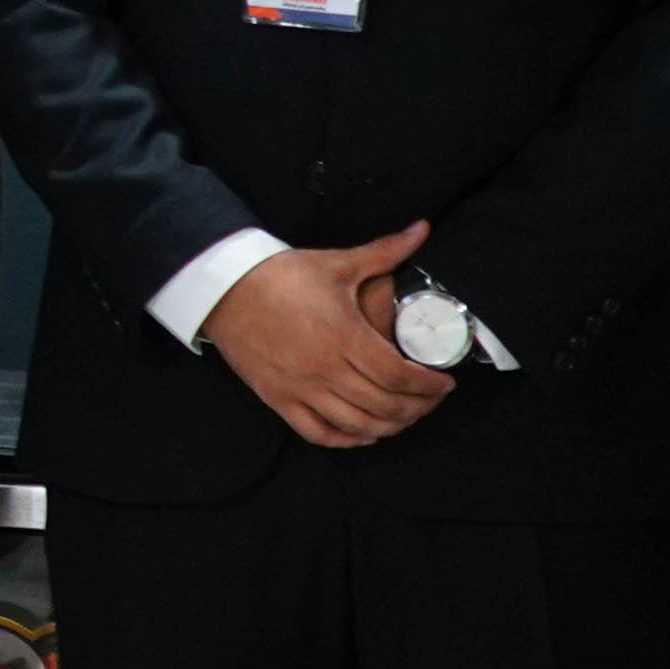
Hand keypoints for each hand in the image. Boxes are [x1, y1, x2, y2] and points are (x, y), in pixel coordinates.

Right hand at [204, 221, 452, 450]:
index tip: (444, 384)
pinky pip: (318, 433)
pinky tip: (365, 434)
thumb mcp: (339, 263)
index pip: (398, 375)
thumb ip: (386, 252)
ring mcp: (301, 388)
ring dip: (388, 426)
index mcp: (345, 337)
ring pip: (356, 424)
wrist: (225, 288)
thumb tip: (422, 229)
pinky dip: (347, 440)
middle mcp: (326, 369)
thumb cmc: (283, 274)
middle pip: (384, 404)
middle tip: (431, 401)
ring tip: (405, 418)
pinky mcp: (279, 399)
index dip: (428, 386)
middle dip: (417, 408)